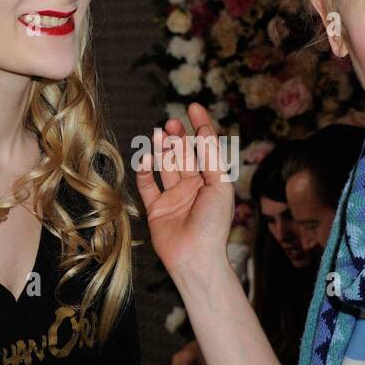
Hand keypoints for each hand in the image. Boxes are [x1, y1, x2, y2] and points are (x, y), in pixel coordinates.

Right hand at [133, 104, 233, 282]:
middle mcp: (193, 187)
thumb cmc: (213, 224)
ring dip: (162, 149)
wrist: (195, 257)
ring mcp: (173, 197)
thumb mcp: (220, 186)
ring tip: (158, 133)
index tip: (194, 106)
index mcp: (212, 181)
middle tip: (171, 122)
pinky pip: (147, 185)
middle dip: (179, 136)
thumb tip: (205, 131)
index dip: (201, 126)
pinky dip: (144, 170)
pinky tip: (145, 158)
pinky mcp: (156, 208)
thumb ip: (212, 158)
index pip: (206, 148)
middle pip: (184, 154)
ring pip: (165, 165)